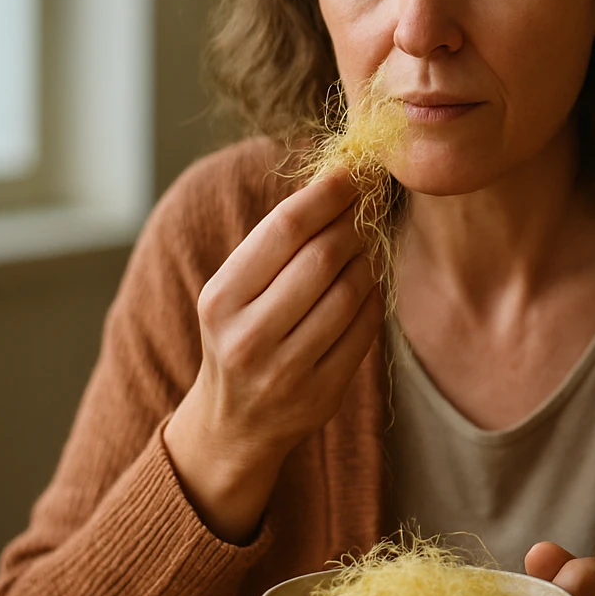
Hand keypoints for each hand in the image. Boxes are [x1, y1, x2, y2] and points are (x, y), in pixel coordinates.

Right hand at [163, 171, 378, 542]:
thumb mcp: (235, 292)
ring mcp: (286, 371)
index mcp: (220, 299)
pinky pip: (365, 328)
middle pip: (323, 257)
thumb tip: (337, 180)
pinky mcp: (322, 393)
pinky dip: (373, 298)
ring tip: (367, 243)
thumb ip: (275, 245)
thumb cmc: (240, 336)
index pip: (284, 229)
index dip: (327, 193)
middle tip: (370, 201)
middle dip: (353, 222)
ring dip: (369, 259)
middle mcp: (248, 337)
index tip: (354, 170)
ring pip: (351, 291)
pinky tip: (367, 285)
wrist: (232, 425)